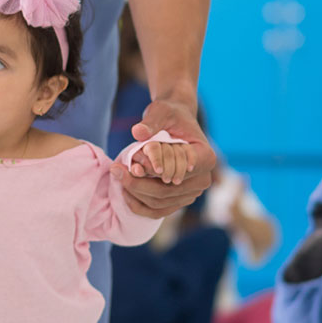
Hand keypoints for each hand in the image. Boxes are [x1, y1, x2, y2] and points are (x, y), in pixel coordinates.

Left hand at [110, 97, 215, 219]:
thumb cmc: (169, 113)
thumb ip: (151, 122)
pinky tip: (124, 191)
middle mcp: (203, 179)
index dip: (155, 171)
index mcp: (206, 157)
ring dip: (136, 193)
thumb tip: (138, 133)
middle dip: (139, 184)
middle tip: (115, 170)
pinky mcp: (179, 200)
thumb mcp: (161, 111)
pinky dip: (139, 204)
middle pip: (167, 192)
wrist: (174, 120)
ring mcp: (192, 192)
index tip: (134, 165)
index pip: (177, 173)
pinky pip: (158, 210)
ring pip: (160, 203)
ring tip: (117, 175)